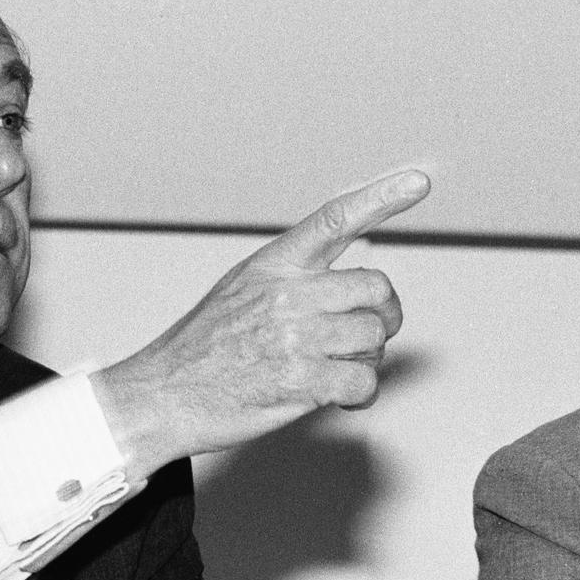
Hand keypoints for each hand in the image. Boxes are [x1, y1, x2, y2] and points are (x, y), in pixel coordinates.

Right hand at [93, 170, 428, 480]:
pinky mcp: (302, 380)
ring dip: (364, 361)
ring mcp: (296, 336)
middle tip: (363, 338)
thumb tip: (343, 287)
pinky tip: (336, 397)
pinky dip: (358, 395)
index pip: (334, 220)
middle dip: (382, 318)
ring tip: (333, 370)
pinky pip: (362, 382)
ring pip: (374, 340)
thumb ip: (290, 280)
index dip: (380, 198)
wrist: (162, 395)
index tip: (417, 181)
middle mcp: (288, 294)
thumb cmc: (200, 350)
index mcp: (273, 265)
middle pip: (376, 291)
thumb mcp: (239, 291)